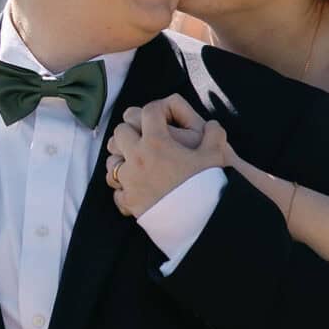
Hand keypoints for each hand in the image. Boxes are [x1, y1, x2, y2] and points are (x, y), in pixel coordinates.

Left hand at [106, 94, 231, 216]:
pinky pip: (116, 189)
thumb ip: (214, 134)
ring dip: (122, 158)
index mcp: (157, 141)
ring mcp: (130, 180)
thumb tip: (211, 125)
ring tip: (136, 162)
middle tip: (145, 137)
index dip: (158, 109)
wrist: (198, 219)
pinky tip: (135, 187)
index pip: (148, 112)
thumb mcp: (216, 155)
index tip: (164, 116)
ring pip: (112, 160)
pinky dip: (123, 187)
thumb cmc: (206, 185)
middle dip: (131, 131)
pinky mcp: (129, 201)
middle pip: (121, 132)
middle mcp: (138, 157)